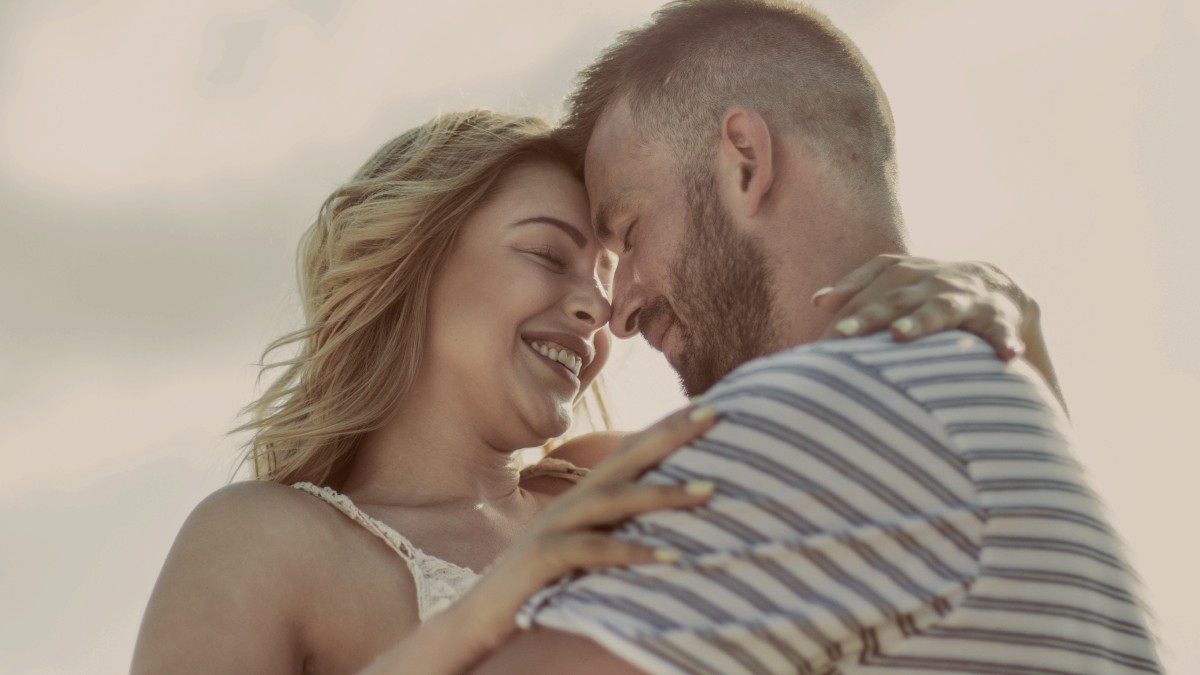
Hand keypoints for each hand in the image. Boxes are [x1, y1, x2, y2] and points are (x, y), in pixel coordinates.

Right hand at [449, 407, 717, 651]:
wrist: (481, 618)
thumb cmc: (543, 583)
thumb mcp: (587, 547)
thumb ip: (619, 526)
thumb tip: (673, 519)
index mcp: (584, 496)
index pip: (630, 451)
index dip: (667, 427)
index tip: (711, 405)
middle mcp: (571, 503)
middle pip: (626, 459)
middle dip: (671, 434)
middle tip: (714, 413)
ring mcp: (555, 527)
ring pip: (613, 499)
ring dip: (664, 493)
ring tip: (709, 490)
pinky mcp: (543, 559)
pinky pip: (592, 550)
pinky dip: (631, 550)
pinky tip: (669, 555)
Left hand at [813, 254, 1036, 360]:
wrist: (1003, 286)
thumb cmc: (933, 290)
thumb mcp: (898, 279)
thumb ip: (858, 287)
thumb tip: (818, 301)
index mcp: (905, 275)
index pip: (868, 296)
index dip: (844, 316)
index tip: (820, 342)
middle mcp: (931, 283)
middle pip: (894, 298)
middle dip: (868, 317)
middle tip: (841, 337)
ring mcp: (964, 298)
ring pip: (939, 309)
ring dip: (920, 321)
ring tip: (900, 335)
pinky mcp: (999, 317)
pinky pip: (1000, 330)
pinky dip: (1004, 342)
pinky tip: (1007, 357)